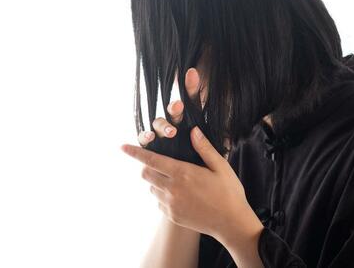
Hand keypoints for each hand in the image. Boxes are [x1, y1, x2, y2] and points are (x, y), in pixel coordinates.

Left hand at [121, 67, 262, 246]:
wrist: (231, 223)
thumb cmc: (228, 192)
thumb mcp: (221, 166)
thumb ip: (204, 148)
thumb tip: (193, 131)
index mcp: (183, 173)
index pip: (151, 160)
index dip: (135, 152)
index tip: (123, 146)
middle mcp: (172, 189)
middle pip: (146, 174)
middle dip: (148, 166)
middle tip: (161, 163)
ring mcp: (170, 204)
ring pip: (152, 188)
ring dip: (157, 181)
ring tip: (177, 180)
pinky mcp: (172, 216)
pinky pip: (159, 202)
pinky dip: (164, 195)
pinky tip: (182, 195)